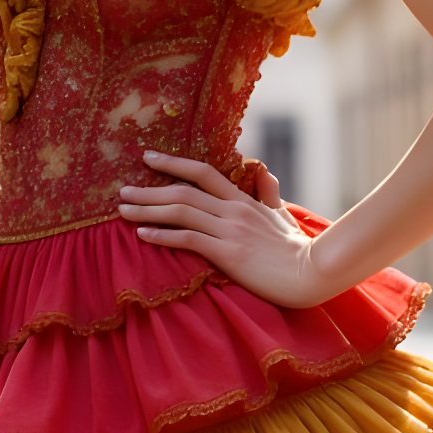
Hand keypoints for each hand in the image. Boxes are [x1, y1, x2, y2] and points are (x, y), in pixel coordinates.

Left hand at [119, 151, 336, 307]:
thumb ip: (269, 194)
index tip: (148, 158)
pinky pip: (189, 239)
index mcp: (243, 200)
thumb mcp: (283, 216)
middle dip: (149, 190)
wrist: (310, 274)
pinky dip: (163, 235)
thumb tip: (264, 172)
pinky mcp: (228, 253)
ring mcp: (230, 230)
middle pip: (183, 191)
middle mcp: (233, 210)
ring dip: (148, 210)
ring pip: (181, 212)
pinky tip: (143, 234)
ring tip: (123, 211)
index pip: (204, 173)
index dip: (174, 163)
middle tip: (122, 191)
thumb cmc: (296, 250)